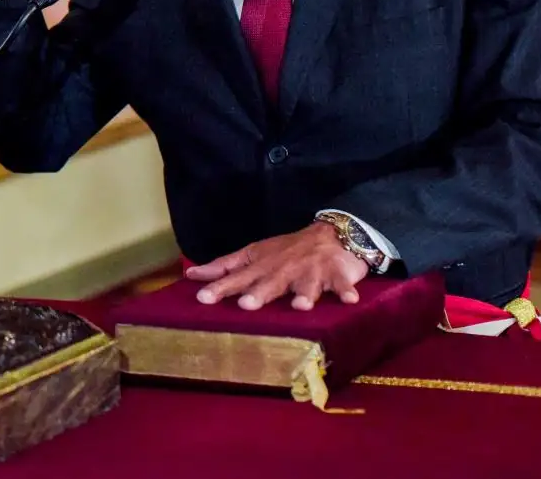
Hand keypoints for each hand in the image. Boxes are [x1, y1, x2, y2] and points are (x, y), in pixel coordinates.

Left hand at [185, 223, 369, 310]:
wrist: (332, 234)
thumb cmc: (287, 251)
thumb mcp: (253, 255)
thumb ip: (224, 267)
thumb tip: (191, 275)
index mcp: (262, 265)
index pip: (237, 276)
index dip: (220, 286)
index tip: (202, 298)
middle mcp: (284, 268)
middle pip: (269, 282)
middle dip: (258, 293)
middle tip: (246, 305)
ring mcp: (311, 271)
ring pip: (306, 284)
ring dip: (303, 293)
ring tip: (299, 305)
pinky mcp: (337, 274)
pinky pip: (342, 284)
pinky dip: (346, 291)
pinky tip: (349, 300)